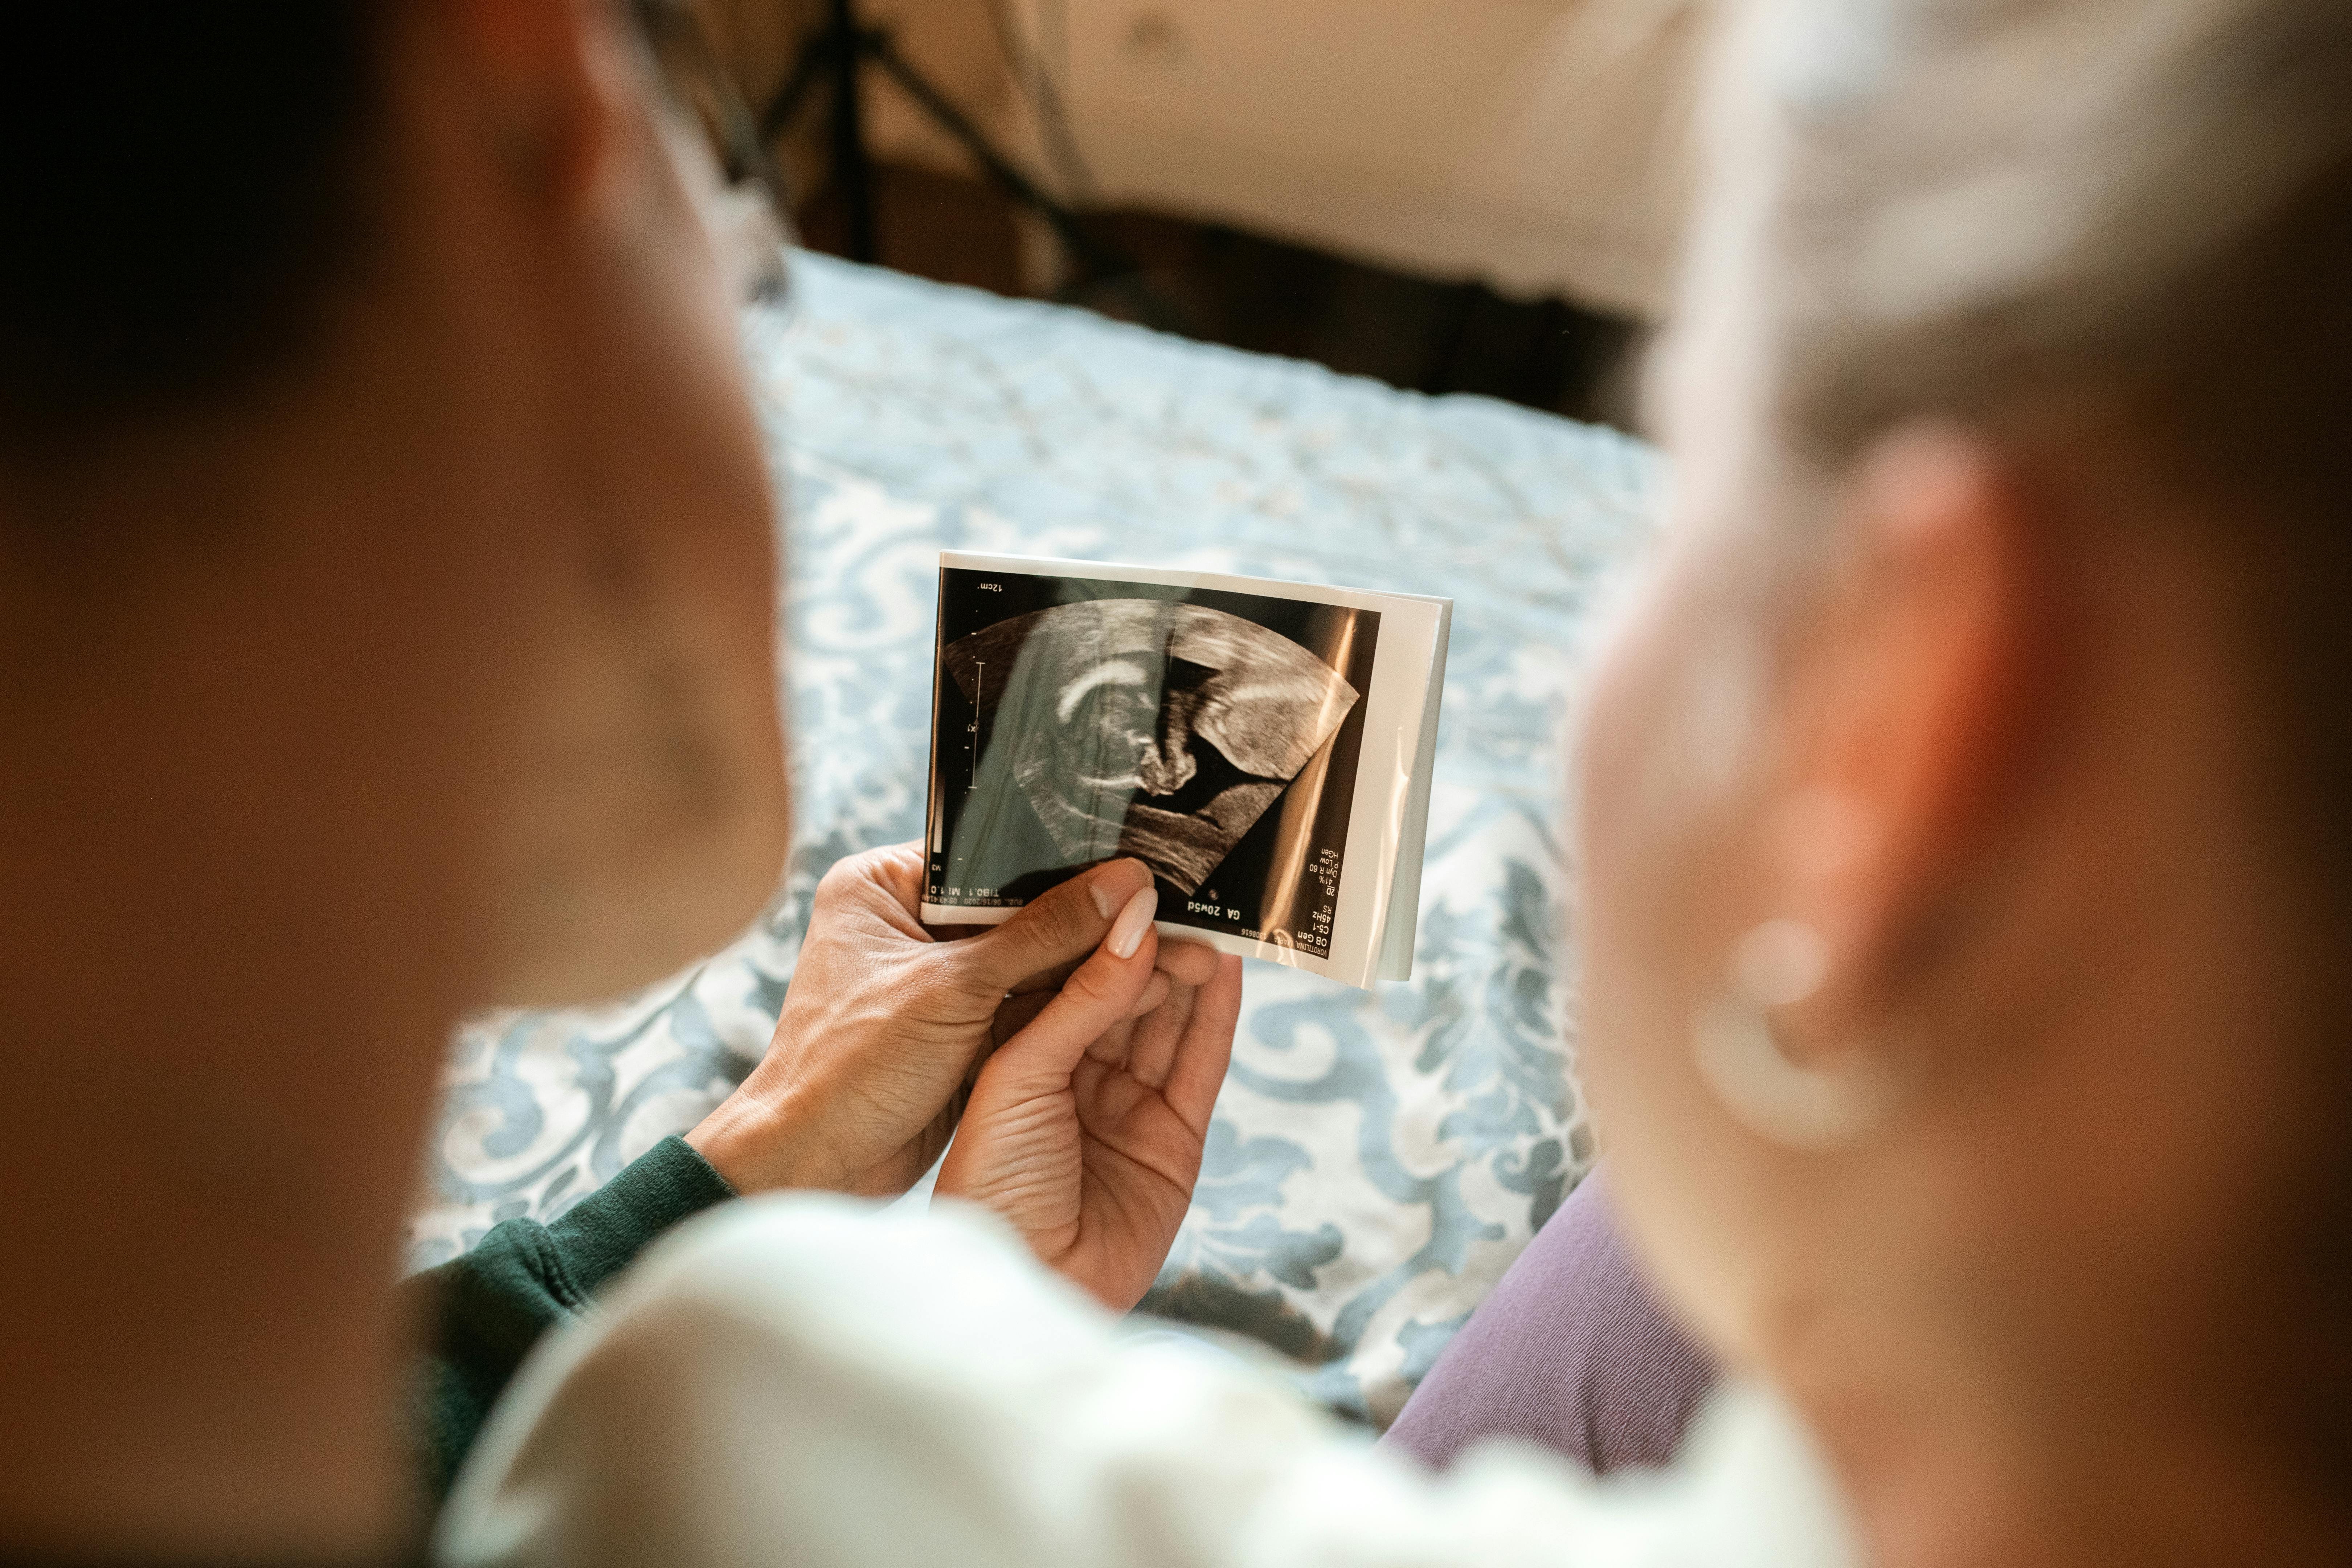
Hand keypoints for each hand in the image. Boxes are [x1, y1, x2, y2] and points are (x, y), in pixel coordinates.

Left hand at [687, 845, 1184, 1196]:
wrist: (813, 1166)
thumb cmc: (850, 1069)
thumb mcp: (956, 989)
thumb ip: (1045, 934)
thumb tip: (1127, 886)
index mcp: (884, 884)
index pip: (991, 854)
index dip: (1062, 861)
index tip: (1132, 863)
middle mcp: (910, 921)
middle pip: (1018, 905)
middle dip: (1082, 918)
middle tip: (1159, 910)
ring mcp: (936, 977)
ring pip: (1029, 957)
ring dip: (1081, 965)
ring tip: (1161, 950)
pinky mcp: (958, 1025)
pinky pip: (1024, 1002)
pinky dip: (1064, 1006)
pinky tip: (1126, 996)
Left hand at [937, 891, 1243, 1310]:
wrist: (1017, 1287)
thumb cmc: (986, 1182)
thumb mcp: (1018, 1071)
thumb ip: (1077, 995)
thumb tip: (1132, 919)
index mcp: (1010, 1050)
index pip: (1057, 966)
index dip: (1093, 923)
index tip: (1126, 875)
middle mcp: (1063, 1071)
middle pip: (1116, 988)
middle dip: (1148, 941)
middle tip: (1182, 896)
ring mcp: (1117, 1105)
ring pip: (1160, 1020)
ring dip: (1183, 971)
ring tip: (1208, 922)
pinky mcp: (1168, 1140)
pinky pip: (1196, 1066)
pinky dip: (1212, 1019)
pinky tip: (1223, 972)